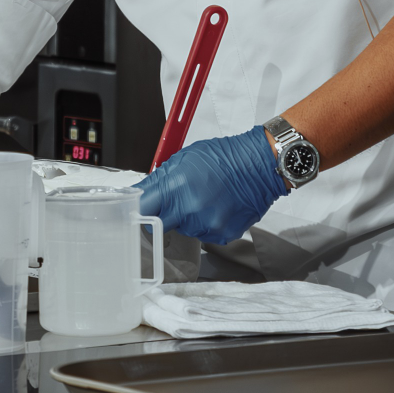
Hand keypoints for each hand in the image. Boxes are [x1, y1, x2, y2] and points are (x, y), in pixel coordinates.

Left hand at [134, 125, 286, 244]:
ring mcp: (206, 224)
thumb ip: (159, 179)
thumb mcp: (182, 159)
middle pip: (160, 224)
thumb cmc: (221, 157)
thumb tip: (140, 192)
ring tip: (201, 198)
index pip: (143, 209)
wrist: (257, 167)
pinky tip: (214, 207)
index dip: (138, 209)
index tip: (136, 209)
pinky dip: (203, 224)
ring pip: (183, 229)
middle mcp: (190, 209)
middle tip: (172, 202)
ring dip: (185, 218)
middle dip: (161, 214)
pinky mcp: (221, 235)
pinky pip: (202, 234)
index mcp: (176, 187)